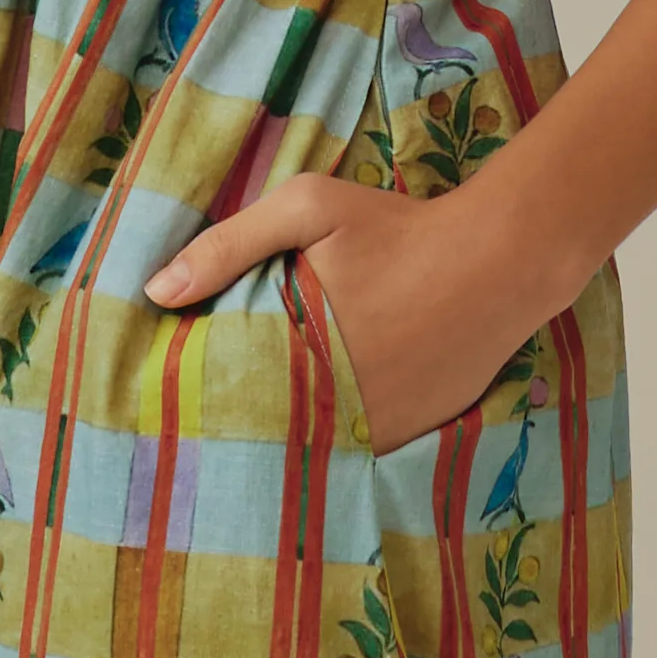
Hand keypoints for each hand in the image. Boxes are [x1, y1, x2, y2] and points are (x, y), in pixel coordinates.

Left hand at [144, 172, 582, 452]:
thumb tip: (156, 291)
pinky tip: (317, 423)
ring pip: (308, 446)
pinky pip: (355, 450)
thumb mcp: (309, 206)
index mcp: (296, 350)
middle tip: (205, 418)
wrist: (499, 259)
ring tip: (255, 425)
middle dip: (235, 420)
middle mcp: (332, 402)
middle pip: (261, 426)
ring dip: (284, 437)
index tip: (171, 390)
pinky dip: (334, 440)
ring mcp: (375, 428)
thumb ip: (230, 244)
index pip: (223, 389)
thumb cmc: (397, 227)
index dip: (197, 392)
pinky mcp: (410, 437)